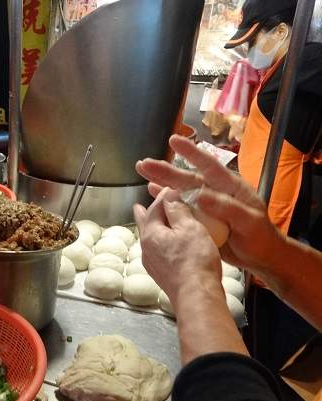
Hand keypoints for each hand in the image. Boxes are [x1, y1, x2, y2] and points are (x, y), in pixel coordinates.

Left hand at [133, 188, 222, 303]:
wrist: (196, 296)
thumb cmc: (195, 261)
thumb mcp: (190, 228)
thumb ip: (178, 211)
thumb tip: (169, 196)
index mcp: (151, 234)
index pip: (154, 208)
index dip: (164, 197)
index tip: (170, 189)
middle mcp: (147, 249)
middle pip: (145, 225)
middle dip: (144, 214)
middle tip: (138, 207)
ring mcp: (153, 263)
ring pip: (151, 240)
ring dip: (153, 229)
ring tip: (153, 224)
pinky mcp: (162, 274)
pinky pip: (158, 253)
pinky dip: (161, 244)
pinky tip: (167, 247)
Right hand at [135, 135, 284, 277]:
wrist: (260, 257)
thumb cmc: (260, 237)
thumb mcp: (249, 222)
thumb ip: (227, 208)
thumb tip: (200, 194)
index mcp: (229, 187)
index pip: (209, 166)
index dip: (191, 153)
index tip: (173, 141)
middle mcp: (214, 192)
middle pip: (186, 178)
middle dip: (165, 170)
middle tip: (143, 164)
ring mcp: (205, 206)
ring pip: (179, 190)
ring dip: (161, 182)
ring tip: (143, 173)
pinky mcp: (198, 219)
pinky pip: (178, 207)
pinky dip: (165, 200)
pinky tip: (152, 192)